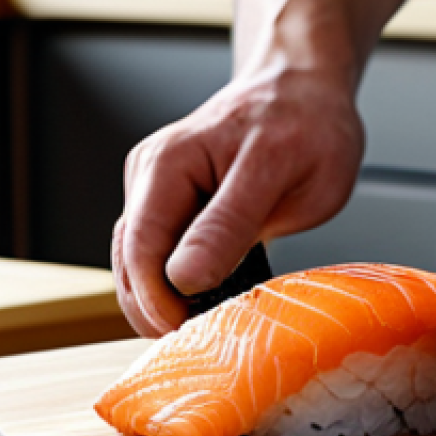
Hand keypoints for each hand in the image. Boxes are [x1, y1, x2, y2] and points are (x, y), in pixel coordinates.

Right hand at [112, 0, 411, 336]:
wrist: (304, 88)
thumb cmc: (305, 123)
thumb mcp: (282, 174)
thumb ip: (231, 224)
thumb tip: (182, 278)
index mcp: (172, 162)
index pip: (141, 248)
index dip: (158, 302)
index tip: (192, 336)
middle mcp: (153, 173)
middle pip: (130, 260)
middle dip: (155, 310)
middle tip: (199, 346)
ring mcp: (157, 186)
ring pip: (138, 261)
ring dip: (160, 302)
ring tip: (201, 332)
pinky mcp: (169, 199)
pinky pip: (159, 251)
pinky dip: (174, 284)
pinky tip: (201, 306)